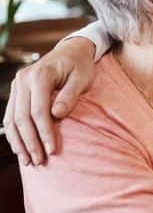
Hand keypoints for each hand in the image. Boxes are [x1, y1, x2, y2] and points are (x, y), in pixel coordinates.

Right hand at [2, 37, 95, 165]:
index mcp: (40, 75)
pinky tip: (21, 148)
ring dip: (19, 142)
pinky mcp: (16, 92)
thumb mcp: (82, 77)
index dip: (44, 132)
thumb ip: (70, 95)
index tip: (52, 150)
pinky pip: (10, 116)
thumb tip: (57, 115)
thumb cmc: (80, 65)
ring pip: (11, 119)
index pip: (38, 110)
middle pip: (22, 117)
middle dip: (30, 142)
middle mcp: (23, 80)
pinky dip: (14, 134)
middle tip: (39, 161)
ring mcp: (17, 85)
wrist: (71, 50)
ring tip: (28, 161)